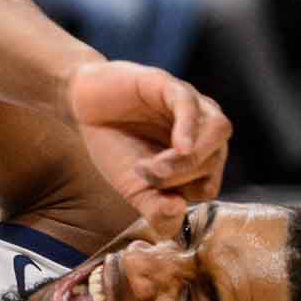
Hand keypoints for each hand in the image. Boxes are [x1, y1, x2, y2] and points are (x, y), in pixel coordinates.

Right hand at [64, 60, 231, 235]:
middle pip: (214, 161)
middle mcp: (204, 131)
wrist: (83, 108)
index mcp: (199, 158)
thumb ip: (156, 211)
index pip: (208, 186)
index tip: (146, 191)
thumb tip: (179, 214)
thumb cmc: (114, 146)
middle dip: (178, 177)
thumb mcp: (133, 188)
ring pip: (217, 132)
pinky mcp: (171, 86)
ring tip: (156, 166)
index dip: (180, 196)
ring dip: (190, 158)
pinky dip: (189, 128)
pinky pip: (191, 106)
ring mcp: (192, 106)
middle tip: (142, 173)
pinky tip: (180, 146)